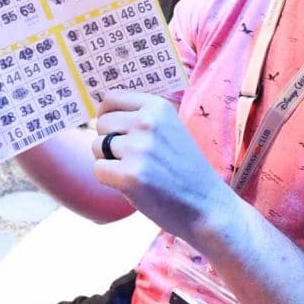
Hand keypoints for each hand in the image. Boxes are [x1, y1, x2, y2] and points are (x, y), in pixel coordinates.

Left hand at [91, 91, 231, 242]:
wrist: (206, 205)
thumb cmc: (183, 169)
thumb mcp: (169, 129)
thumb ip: (141, 118)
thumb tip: (101, 112)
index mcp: (157, 106)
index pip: (111, 98)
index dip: (107, 116)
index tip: (116, 131)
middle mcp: (147, 122)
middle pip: (101, 123)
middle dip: (108, 141)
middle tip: (132, 158)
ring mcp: (139, 148)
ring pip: (97, 146)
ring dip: (108, 161)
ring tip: (136, 171)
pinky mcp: (130, 175)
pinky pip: (98, 170)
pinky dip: (109, 180)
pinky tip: (132, 185)